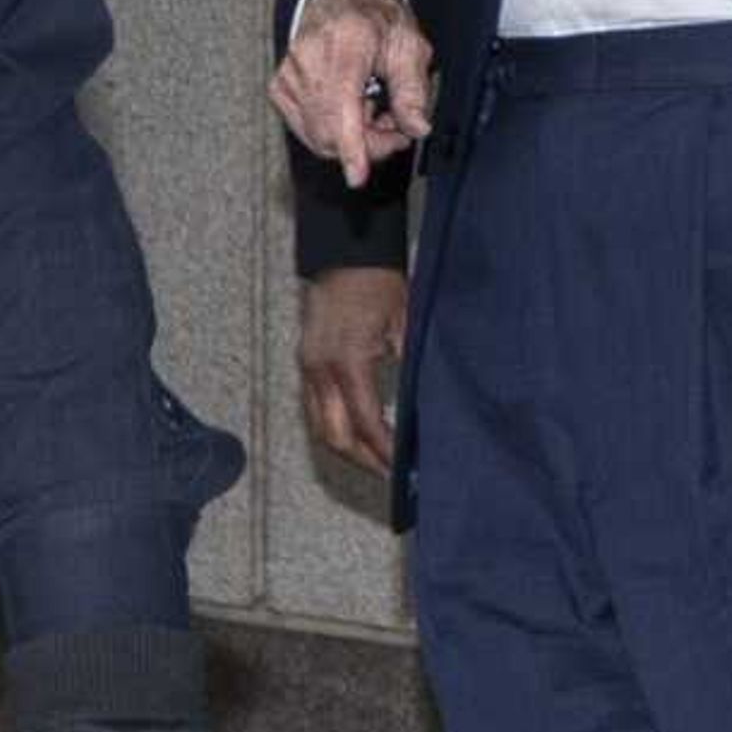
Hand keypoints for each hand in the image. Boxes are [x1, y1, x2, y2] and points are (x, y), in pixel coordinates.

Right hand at [267, 0, 434, 185]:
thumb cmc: (378, 18)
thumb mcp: (410, 46)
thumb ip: (414, 90)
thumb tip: (417, 129)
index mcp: (344, 43)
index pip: (341, 106)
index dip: (351, 147)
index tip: (357, 176)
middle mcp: (307, 59)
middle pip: (331, 129)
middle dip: (370, 142)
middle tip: (399, 129)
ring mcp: (288, 75)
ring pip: (318, 135)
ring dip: (354, 137)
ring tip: (379, 113)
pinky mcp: (279, 88)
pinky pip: (306, 129)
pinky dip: (334, 130)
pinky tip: (355, 110)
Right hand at [297, 266, 408, 473]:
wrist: (346, 254)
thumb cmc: (380, 282)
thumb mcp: (407, 322)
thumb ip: (412, 363)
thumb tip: (426, 405)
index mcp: (348, 361)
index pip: (364, 421)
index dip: (383, 450)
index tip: (403, 468)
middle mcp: (320, 370)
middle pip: (334, 436)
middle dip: (362, 460)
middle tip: (392, 477)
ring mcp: (308, 369)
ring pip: (321, 428)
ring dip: (347, 449)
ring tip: (378, 464)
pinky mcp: (306, 365)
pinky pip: (317, 411)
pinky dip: (336, 429)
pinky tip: (359, 436)